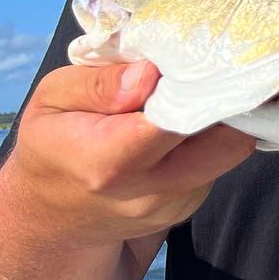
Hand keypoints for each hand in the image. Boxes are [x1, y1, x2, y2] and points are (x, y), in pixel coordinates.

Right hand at [0, 61, 254, 246]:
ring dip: (214, 125)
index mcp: (112, 161)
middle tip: (202, 79)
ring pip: (226, 153)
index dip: (200, 89)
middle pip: (228, 143)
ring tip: (178, 107)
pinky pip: (215, 166)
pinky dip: (205, 144)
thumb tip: (150, 72)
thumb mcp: (52, 100)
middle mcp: (149, 191)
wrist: (50, 216)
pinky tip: (174, 135)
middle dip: (225, 105)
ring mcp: (172, 206)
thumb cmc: (52, 146)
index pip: (182, 121)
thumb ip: (99, 84)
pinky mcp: (187, 209)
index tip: (200, 63)